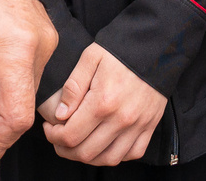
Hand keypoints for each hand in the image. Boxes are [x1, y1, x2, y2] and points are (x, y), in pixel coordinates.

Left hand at [41, 43, 166, 166]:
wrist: (155, 46)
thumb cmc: (120, 50)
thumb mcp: (90, 58)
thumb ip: (73, 87)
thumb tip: (60, 115)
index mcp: (103, 102)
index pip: (70, 136)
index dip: (53, 136)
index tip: (50, 127)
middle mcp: (121, 119)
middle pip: (86, 153)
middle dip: (65, 149)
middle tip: (59, 137)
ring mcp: (137, 125)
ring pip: (108, 159)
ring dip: (88, 156)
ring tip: (79, 143)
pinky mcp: (150, 126)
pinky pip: (132, 154)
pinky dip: (116, 155)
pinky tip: (105, 144)